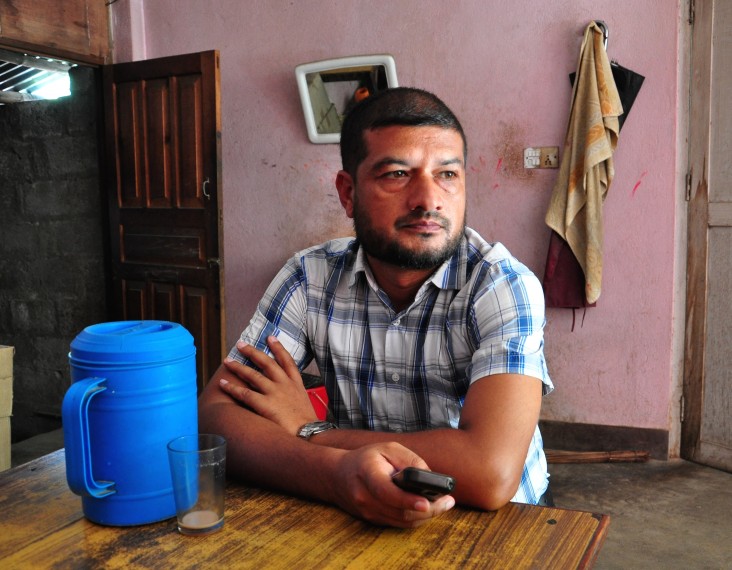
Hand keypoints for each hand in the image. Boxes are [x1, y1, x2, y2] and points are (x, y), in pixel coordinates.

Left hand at [219, 336, 317, 433]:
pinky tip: (223, 383)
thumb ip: (294, 395)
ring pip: (253, 375)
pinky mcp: (265, 405)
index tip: (270, 337)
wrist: (310, 433)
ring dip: (238, 367)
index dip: (278, 348)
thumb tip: (286, 396)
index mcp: (296, 384)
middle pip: (267, 362)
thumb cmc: (307, 423)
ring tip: (228, 361)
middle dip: (253, 352)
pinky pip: (244, 394)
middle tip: (241, 344)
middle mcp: (285, 384)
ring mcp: (275, 393)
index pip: (287, 360)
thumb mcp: (304, 403)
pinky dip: (232, 388)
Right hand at [331, 442, 455, 527]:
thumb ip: (410, 460)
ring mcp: (367, 511)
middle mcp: (364, 496)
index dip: (407, 500)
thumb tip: (430, 478)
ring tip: (444, 504)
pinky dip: (416, 518)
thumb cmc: (367, 458)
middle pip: (399, 511)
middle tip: (447, 502)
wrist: (339, 475)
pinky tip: (429, 508)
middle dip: (428, 510)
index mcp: (366, 473)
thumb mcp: (389, 448)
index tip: (426, 502)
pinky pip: (398, 523)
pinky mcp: (372, 519)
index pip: (386, 492)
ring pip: (402, 521)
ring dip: (426, 516)